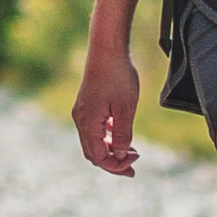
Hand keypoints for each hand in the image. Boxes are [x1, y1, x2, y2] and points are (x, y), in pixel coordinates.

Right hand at [72, 40, 140, 174]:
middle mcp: (80, 120)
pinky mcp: (86, 106)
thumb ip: (122, 135)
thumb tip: (120, 155)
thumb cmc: (118, 77)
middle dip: (113, 162)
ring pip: (93, 143)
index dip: (117, 165)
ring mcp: (82, 113)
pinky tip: (122, 134)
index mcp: (88, 123)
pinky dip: (107, 137)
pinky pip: (94, 130)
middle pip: (93, 153)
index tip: (136, 162)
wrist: (107, 49)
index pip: (99, 157)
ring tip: (132, 152)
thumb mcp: (125, 109)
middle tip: (134, 166)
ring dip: (111, 150)